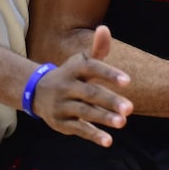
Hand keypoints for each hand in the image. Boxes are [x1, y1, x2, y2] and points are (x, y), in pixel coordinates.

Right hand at [31, 25, 132, 146]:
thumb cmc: (71, 75)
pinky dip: (93, 135)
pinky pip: (78, 129)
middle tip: (130, 108)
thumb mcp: (81, 61)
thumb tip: (105, 28)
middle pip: (90, 93)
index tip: (128, 81)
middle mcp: (67, 86)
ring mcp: (63, 105)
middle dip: (110, 100)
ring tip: (123, 122)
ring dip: (104, 118)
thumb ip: (97, 49)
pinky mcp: (61, 122)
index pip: (93, 68)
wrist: (38, 92)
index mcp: (74, 68)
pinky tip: (108, 141)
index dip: (109, 74)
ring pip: (85, 112)